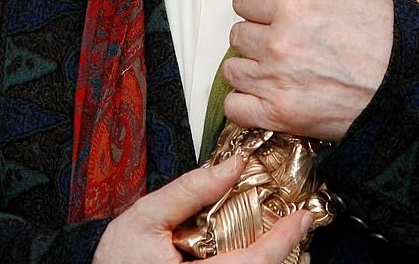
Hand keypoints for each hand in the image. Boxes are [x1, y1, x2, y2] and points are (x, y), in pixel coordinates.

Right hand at [92, 154, 312, 262]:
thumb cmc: (116, 258)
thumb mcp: (147, 215)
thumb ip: (191, 190)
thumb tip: (233, 165)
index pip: (255, 263)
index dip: (284, 240)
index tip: (303, 218)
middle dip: (287, 255)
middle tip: (299, 228)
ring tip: (285, 243)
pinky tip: (257, 256)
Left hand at [222, 0, 393, 140]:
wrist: (407, 84)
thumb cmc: (380, 30)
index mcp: (290, 7)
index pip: (242, 1)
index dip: (261, 6)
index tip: (281, 15)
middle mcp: (278, 44)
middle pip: (237, 35)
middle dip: (258, 36)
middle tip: (288, 42)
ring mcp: (277, 82)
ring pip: (233, 70)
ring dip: (252, 68)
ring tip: (283, 68)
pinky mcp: (280, 116)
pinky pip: (235, 108)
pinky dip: (246, 103)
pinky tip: (270, 94)